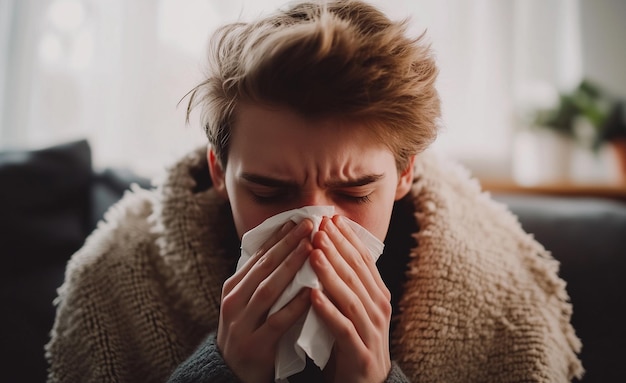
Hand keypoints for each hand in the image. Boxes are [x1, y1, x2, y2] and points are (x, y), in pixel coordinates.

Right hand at [217, 219, 313, 382]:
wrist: (231, 374)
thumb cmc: (247, 333)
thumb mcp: (246, 303)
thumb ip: (261, 280)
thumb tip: (287, 249)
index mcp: (233, 287)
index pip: (258, 256)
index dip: (278, 236)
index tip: (298, 219)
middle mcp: (234, 301)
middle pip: (264, 266)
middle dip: (287, 244)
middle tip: (309, 224)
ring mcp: (241, 323)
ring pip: (268, 289)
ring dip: (290, 266)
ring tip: (311, 248)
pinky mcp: (254, 345)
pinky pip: (277, 321)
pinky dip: (295, 305)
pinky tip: (311, 291)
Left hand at [310, 215, 391, 382]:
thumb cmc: (352, 339)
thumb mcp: (352, 306)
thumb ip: (344, 281)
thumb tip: (325, 248)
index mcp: (376, 294)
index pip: (363, 260)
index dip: (347, 238)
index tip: (331, 218)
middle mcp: (378, 308)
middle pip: (357, 273)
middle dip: (337, 248)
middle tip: (318, 227)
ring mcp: (372, 331)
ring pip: (350, 296)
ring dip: (331, 273)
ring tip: (314, 253)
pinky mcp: (360, 353)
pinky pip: (343, 329)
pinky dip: (328, 311)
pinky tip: (313, 296)